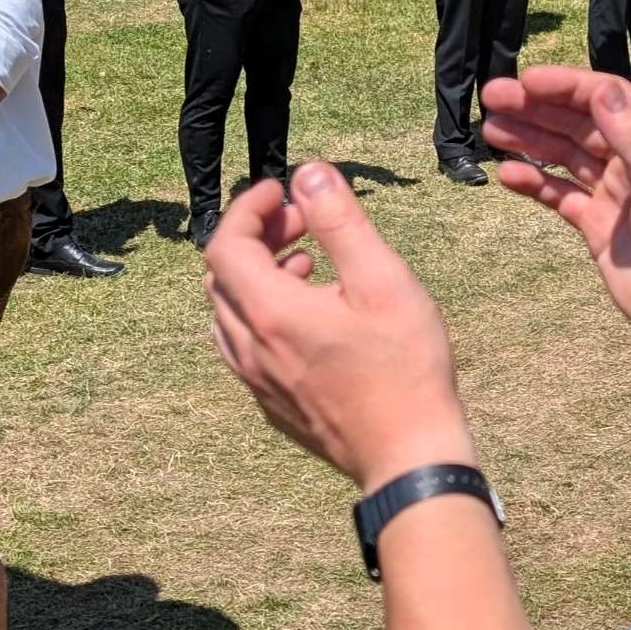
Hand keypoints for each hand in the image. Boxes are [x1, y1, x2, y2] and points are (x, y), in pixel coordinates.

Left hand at [205, 163, 475, 491]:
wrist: (408, 455)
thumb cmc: (404, 367)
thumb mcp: (381, 281)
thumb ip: (340, 222)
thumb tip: (309, 174)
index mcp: (270, 312)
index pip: (226, 244)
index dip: (249, 208)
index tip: (285, 193)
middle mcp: (250, 347)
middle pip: (222, 276)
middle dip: (257, 237)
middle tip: (305, 223)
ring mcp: (257, 382)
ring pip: (229, 314)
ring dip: (259, 278)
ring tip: (311, 265)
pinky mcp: (272, 405)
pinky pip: (245, 347)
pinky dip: (263, 315)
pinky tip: (312, 317)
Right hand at [479, 68, 630, 378]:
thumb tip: (602, 88)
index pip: (606, 98)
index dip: (565, 86)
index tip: (525, 81)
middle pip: (578, 122)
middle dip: (536, 108)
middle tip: (492, 98)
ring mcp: (613, 192)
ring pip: (564, 155)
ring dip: (529, 140)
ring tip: (491, 130)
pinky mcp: (596, 224)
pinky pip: (559, 194)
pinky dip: (533, 183)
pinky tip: (507, 174)